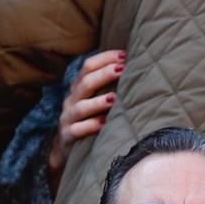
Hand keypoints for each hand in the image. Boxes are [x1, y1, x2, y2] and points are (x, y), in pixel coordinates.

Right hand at [47, 49, 125, 193]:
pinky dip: (91, 126)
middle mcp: (72, 100)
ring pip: (81, 107)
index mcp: (79, 89)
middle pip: (85, 83)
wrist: (66, 148)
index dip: (104, 59)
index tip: (124, 55)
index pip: (87, 67)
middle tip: (122, 70)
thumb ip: (110, 88)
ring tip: (114, 98)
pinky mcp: (68, 136)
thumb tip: (138, 71)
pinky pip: (78, 130)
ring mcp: (68, 118)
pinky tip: (104, 124)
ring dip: (98, 102)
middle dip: (104, 75)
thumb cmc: (90, 121)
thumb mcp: (96, 103)